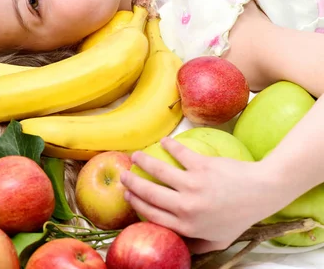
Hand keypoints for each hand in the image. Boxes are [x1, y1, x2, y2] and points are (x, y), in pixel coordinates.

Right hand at [120, 137, 287, 253]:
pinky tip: (164, 141)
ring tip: (136, 156)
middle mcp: (187, 207)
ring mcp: (193, 186)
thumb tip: (177, 245)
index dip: (136, 203)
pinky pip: (180, 153)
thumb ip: (196, 244)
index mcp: (187, 226)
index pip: (152, 214)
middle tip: (124, 175)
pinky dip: (169, 145)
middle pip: (149, 193)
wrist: (262, 192)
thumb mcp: (218, 240)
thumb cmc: (239, 217)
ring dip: (143, 161)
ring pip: (158, 171)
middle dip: (132, 183)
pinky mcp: (202, 166)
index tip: (128, 195)